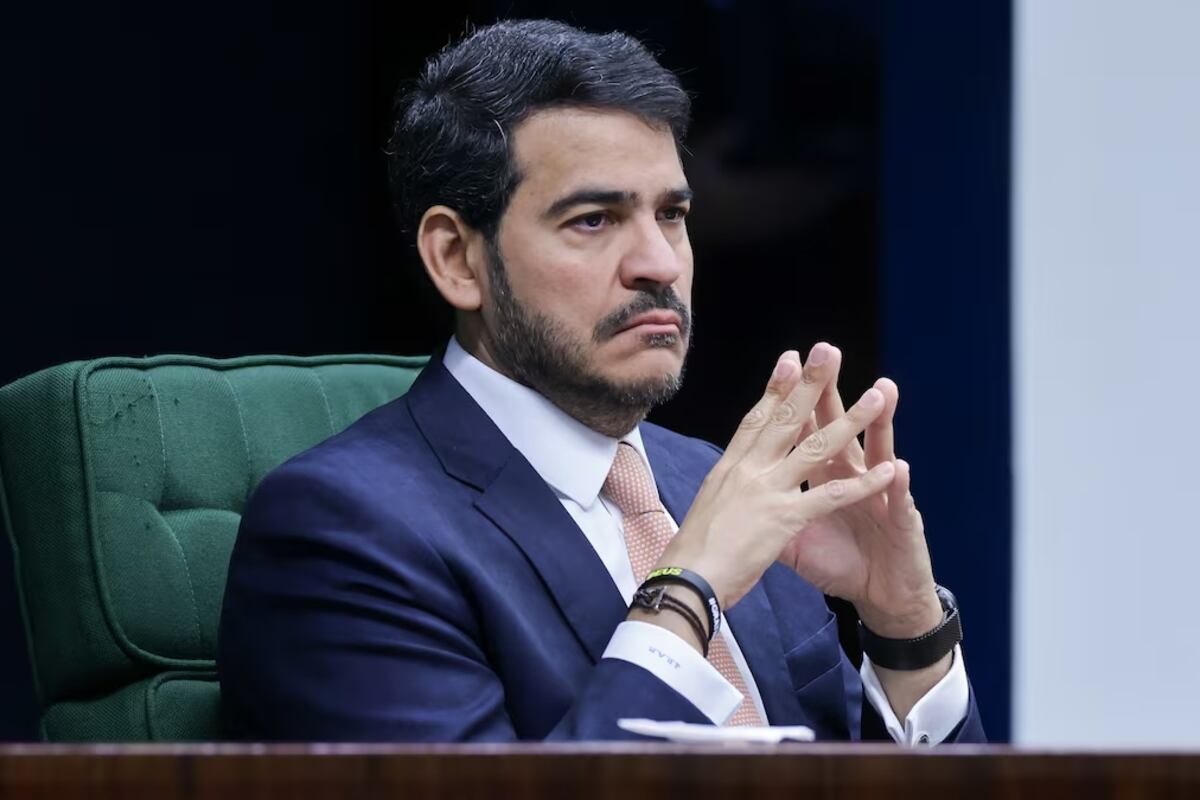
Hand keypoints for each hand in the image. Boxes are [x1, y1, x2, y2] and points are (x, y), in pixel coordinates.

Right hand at [656, 345, 897, 609]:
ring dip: (851, 421)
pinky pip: (831, 496)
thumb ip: (728, 487)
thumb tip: (732, 478)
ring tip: (876, 396)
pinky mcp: (785, 518)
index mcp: (730, 467)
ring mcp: (768, 491)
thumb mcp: (708, 506)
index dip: (775, 388)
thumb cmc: (692, 550)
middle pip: (786, 418)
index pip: (756, 419)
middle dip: (809, 382)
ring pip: (816, 447)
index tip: (789, 358)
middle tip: (828, 351)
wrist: (686, 578)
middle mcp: (749, 470)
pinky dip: (863, 484)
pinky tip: (887, 471)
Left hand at [778, 345, 941, 638]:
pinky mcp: (902, 522)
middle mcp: (853, 475)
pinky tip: (896, 467)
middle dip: (833, 393)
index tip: (784, 365)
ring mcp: (880, 494)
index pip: (806, 431)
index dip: (795, 401)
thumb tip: (736, 501)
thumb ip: (771, 513)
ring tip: (881, 391)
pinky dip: (896, 486)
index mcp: (824, 476)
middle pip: (839, 427)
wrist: (881, 595)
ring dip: (879, 423)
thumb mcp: (795, 540)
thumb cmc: (841, 563)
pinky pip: (897, 502)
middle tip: (828, 353)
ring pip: (879, 451)